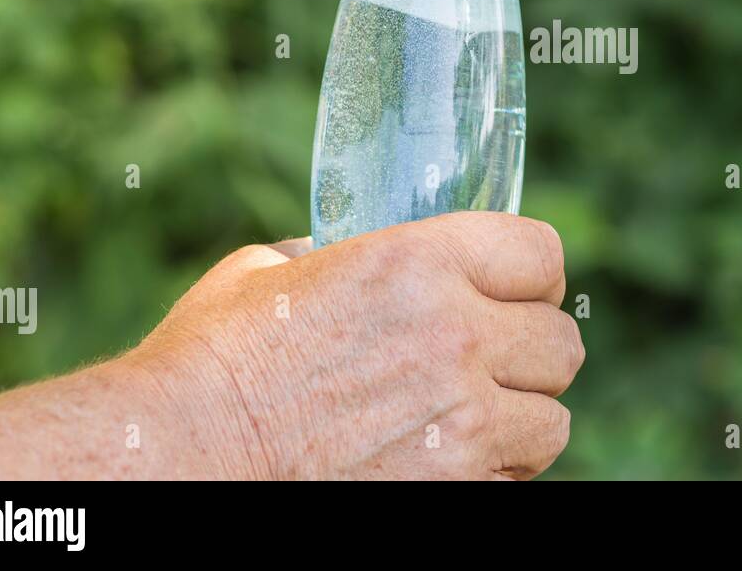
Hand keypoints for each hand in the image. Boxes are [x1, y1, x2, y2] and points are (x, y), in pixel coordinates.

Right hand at [125, 212, 583, 479]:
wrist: (180, 456)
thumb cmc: (213, 360)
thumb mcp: (273, 271)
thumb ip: (336, 255)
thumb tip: (347, 254)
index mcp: (417, 263)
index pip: (540, 253)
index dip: (534, 274)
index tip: (520, 290)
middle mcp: (454, 335)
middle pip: (560, 341)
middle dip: (531, 350)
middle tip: (495, 361)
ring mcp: (461, 421)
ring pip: (553, 418)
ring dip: (522, 417)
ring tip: (474, 418)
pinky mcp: (454, 488)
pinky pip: (518, 478)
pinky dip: (495, 472)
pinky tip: (449, 461)